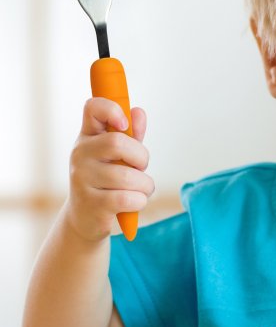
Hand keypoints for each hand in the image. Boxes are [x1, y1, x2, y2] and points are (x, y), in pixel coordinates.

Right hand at [66, 97, 154, 240]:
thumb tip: (138, 112)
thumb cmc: (108, 180)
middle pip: (118, 142)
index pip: (93, 108)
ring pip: (129, 176)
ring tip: (139, 189)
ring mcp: (82, 179)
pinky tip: (133, 202)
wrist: (86, 218)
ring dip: (145, 185)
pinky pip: (129, 198)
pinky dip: (140, 201)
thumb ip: (132, 134)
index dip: (111, 109)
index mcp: (88, 136)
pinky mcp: (91, 204)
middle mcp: (80, 154)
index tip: (124, 124)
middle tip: (140, 167)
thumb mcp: (120, 155)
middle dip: (141, 157)